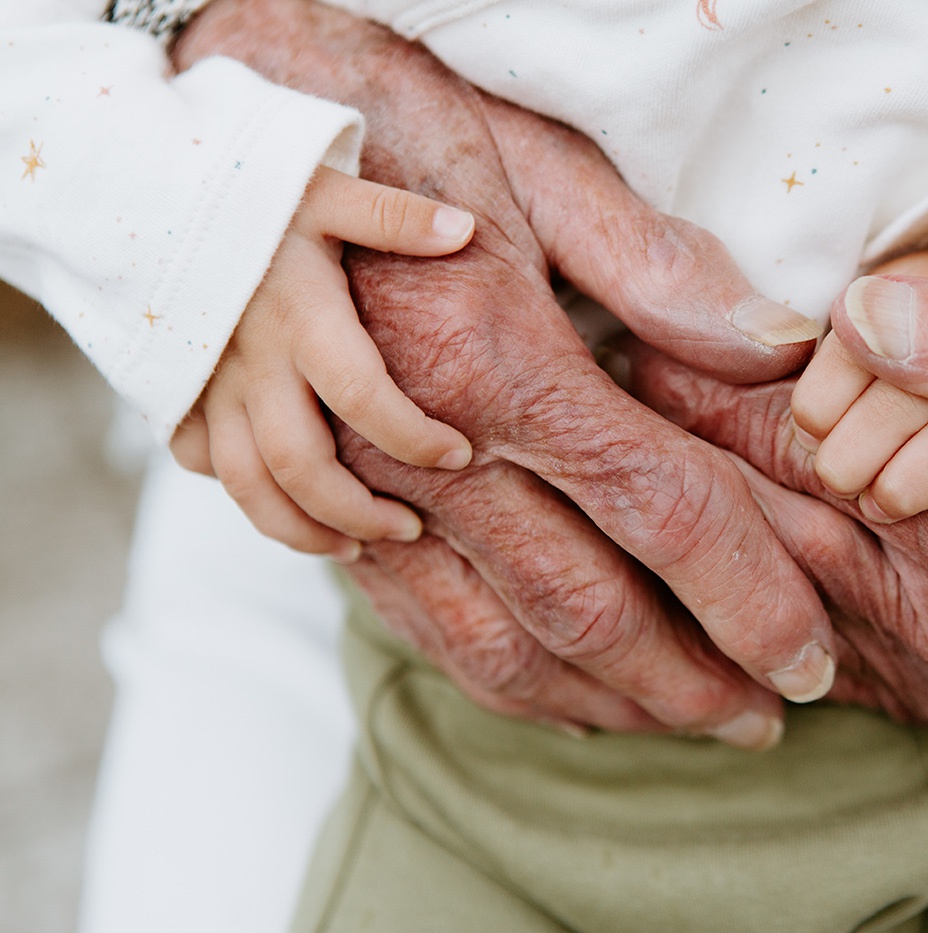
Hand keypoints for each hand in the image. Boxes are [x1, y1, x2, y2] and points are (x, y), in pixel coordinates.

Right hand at [171, 168, 475, 560]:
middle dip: (360, 511)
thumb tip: (465, 229)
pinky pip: (204, 463)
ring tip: (355, 544)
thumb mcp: (324, 186)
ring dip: (302, 530)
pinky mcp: (174, 393)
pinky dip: (244, 493)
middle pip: (300, 466)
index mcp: (297, 315)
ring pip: (246, 486)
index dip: (414, 437)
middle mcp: (249, 362)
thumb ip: (392, 215)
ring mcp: (205, 385)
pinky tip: (288, 503)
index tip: (460, 454)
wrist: (141, 187)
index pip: (362, 396)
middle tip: (410, 528)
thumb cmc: (247, 187)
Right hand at [175, 0, 832, 747]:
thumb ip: (652, 264)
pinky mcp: (331, 511)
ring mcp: (367, 493)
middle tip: (765, 720)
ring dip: (600, 704)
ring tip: (682, 726)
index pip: (663, 510)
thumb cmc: (374, 136)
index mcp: (498, 362)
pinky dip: (498, 679)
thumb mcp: (522, 161)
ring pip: (494, 645)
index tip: (808, 659)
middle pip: (585, 608)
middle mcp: (429, 449)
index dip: (750, 597)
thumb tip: (779, 346)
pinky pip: (418, 629)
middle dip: (689, 683)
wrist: (195, 159)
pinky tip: (561, 698)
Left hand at [626, 276, 927, 742]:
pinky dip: (774, 556)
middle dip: (696, 452)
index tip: (634, 340)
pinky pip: (810, 624)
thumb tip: (862, 318)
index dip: (708, 394)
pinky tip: (744, 500)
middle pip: (763, 537)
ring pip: (775, 585)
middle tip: (625, 377)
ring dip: (731, 504)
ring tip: (670, 425)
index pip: (794, 466)